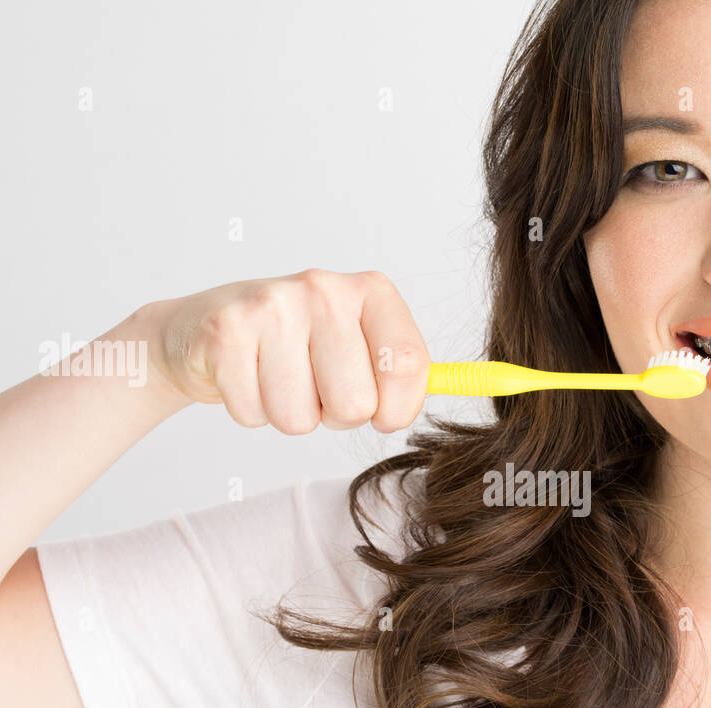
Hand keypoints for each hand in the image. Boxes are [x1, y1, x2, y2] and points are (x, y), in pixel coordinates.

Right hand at [135, 268, 431, 433]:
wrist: (203, 330)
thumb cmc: (296, 347)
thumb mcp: (360, 345)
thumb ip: (408, 369)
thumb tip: (507, 380)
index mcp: (371, 291)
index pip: (409, 367)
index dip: (398, 409)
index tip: (383, 415)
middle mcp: (324, 288)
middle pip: (355, 405)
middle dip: (334, 414)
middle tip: (312, 385)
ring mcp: (273, 305)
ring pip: (301, 418)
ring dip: (288, 414)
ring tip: (276, 379)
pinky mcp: (226, 331)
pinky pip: (256, 414)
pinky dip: (250, 411)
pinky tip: (244, 377)